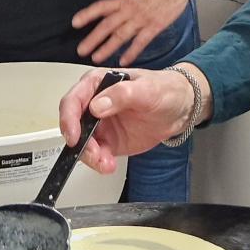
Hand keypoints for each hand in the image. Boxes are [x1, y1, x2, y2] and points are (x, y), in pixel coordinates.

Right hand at [58, 67, 201, 174]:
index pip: (73, 99)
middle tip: (95, 154)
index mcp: (98, 84)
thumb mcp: (146, 89)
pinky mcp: (108, 141)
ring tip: (106, 163)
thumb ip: (121, 94)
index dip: (69, 118)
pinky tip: (109, 165)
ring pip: (82, 144)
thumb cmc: (164, 90)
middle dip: (80, 143)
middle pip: (73, 125)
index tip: (74, 135)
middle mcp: (94, 104)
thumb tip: (97, 105)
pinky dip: (99, 163)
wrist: (180, 109)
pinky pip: (96, 155)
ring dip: (90, 157)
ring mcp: (100, 124)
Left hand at [71, 0, 192, 66]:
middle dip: (93, 38)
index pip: (101, 7)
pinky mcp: (154, 26)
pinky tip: (124, 61)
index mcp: (123, 1)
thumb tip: (108, 18)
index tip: (75, 23)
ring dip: (107, 47)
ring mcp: (141, 19)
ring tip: (96, 58)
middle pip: (107, 25)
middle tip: (81, 50)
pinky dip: (131, 52)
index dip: (88, 14)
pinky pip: (140, 41)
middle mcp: (129, 10)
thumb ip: (122, 8)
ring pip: (120, 35)